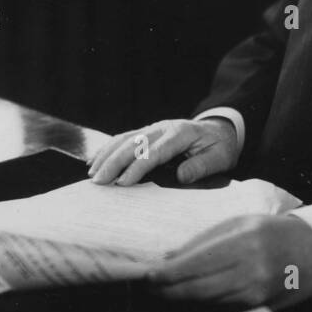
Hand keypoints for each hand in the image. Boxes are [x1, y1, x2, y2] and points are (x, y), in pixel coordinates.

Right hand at [87, 118, 238, 186]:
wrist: (219, 129)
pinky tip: (95, 161)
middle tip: (99, 182)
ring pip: (124, 139)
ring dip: (106, 155)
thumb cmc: (219, 146)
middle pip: (133, 143)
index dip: (137, 167)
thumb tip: (181, 176)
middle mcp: (163, 127)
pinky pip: (123, 138)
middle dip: (114, 163)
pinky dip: (107, 149)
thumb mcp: (219, 157)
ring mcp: (153, 128)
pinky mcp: (147, 132)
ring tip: (92, 174)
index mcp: (181, 133)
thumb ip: (201, 166)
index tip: (123, 183)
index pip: (154, 151)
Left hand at [147, 215, 311, 307]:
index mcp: (244, 242)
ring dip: (182, 296)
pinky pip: (221, 306)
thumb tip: (170, 257)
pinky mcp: (258, 306)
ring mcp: (256, 292)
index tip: (147, 275)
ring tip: (163, 289)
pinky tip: (189, 294)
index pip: (197, 263)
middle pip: (198, 288)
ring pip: (207, 300)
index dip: (169, 273)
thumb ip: (205, 240)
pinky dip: (202, 301)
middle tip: (148, 285)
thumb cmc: (273, 231)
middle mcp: (250, 271)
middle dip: (169, 289)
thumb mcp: (240, 223)